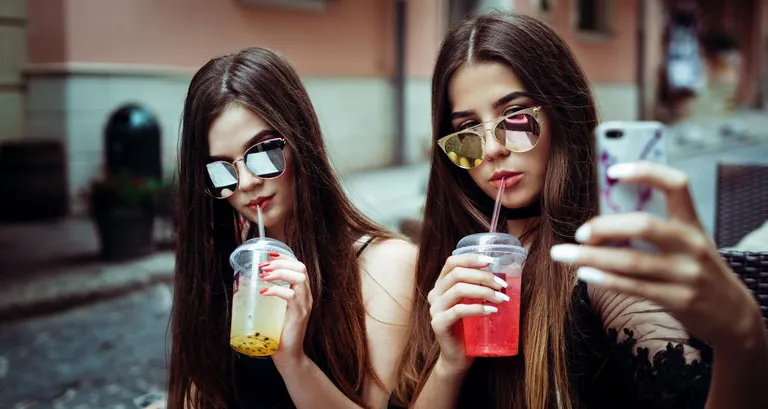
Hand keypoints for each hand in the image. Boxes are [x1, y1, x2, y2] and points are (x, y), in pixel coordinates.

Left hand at [259, 253, 312, 365]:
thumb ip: (271, 296)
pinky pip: (290, 296)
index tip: (269, 254)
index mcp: (301, 292)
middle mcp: (306, 296)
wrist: (288, 354)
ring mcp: (304, 305)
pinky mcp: (299, 315)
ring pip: (299, 279)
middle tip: (263, 266)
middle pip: (300, 268)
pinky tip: (265, 291)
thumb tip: (250, 284)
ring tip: (264, 275)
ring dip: (280, 273)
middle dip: (281, 262)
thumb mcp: (275, 309)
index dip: (285, 257)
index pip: (299, 266)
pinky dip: (277, 290)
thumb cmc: (279, 332)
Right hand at [427, 254, 509, 373]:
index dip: (471, 258)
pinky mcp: (438, 324)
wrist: (458, 356)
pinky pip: (458, 311)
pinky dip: (477, 308)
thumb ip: (479, 288)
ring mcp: (435, 309)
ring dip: (483, 291)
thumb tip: (504, 276)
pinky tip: (491, 311)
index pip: (452, 262)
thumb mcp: (473, 303)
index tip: (491, 261)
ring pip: (458, 289)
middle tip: (502, 285)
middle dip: (483, 276)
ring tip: (501, 299)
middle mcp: (435, 294)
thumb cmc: (469, 327)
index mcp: (441, 284)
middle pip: (457, 274)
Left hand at [550, 161, 762, 347]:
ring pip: (632, 261)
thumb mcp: (686, 242)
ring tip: (563, 255)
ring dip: (592, 258)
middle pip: (644, 226)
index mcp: (692, 222)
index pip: (676, 185)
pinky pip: (634, 287)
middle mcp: (691, 245)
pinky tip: (584, 274)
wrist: (732, 313)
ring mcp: (686, 274)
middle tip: (579, 232)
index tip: (612, 170)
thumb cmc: (694, 268)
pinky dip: (605, 279)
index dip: (645, 172)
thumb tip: (601, 217)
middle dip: (605, 227)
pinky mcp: (679, 300)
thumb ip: (654, 227)